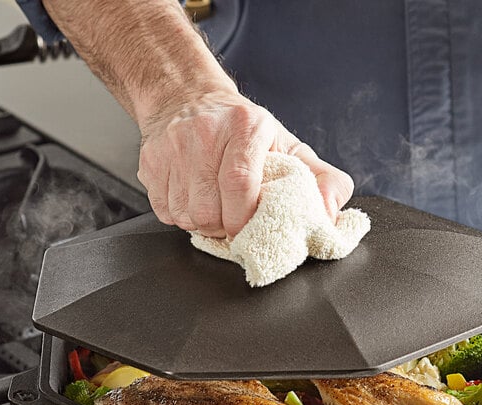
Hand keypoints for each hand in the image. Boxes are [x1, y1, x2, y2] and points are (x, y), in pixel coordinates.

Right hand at [137, 92, 353, 237]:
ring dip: (203, 224)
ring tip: (214, 208)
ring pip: (185, 215)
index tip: (249, 230)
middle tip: (233, 220)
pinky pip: (164, 211)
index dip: (243, 219)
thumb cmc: (241, 128)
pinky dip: (181, 216)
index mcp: (244, 127)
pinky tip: (193, 200)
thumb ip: (320, 178)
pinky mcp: (150, 163)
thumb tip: (331, 211)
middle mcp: (204, 134)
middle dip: (224, 227)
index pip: (239, 184)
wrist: (187, 98)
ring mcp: (172, 148)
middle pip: (209, 209)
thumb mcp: (286, 144)